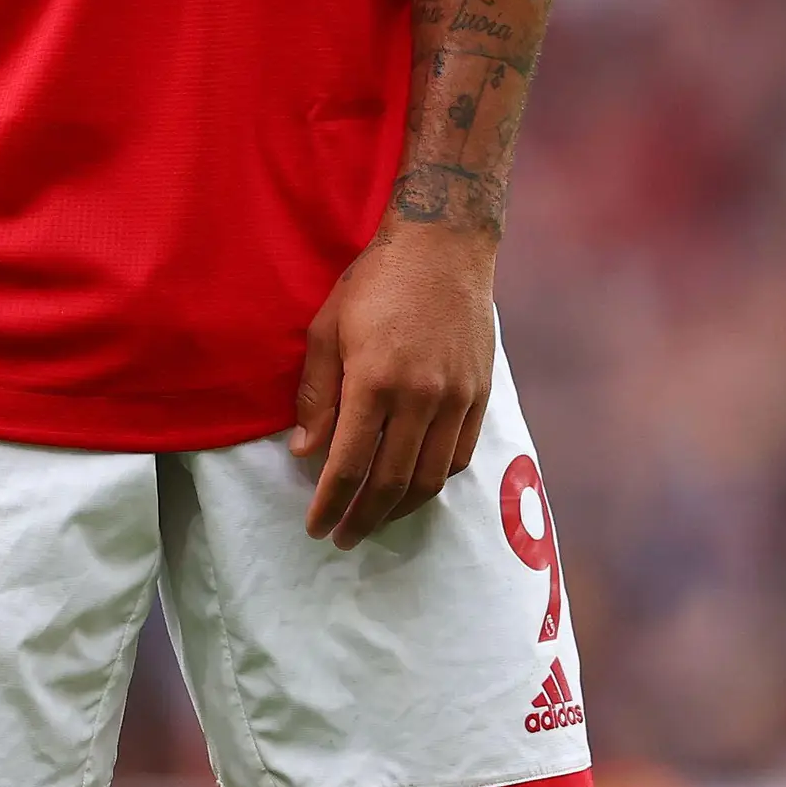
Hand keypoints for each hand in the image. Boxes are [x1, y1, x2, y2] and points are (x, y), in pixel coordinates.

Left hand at [292, 222, 497, 546]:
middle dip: (364, 517)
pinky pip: (459, 456)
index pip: (348, 464)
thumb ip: (317, 395)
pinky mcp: (481, 395)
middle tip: (343, 538)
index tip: (316, 527)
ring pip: (431, 477)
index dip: (330, 502)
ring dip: (401, 508)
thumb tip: (304, 451)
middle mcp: (421, 398)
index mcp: (375, 381)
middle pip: (392, 481)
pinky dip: (435, 481)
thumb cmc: (374, 282)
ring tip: (375, 520)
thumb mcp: (326, 329)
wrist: (443, 248)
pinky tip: (414, 489)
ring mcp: (457, 399)